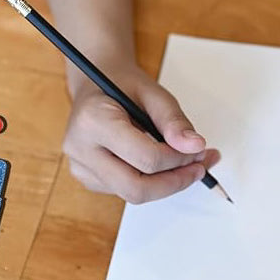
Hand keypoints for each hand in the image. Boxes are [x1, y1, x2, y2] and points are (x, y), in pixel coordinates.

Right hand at [62, 63, 220, 203]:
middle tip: (199, 168)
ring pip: (133, 194)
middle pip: (135, 188)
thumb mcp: (153, 93)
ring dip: (166, 184)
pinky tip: (163, 165)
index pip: (145, 158)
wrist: (95, 85)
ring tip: (188, 164)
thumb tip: (195, 147)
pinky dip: (151, 182)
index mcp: (92, 121)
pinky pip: (126, 191)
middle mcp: (79, 149)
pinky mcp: (87, 178)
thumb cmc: (122, 86)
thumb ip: (174, 121)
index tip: (199, 152)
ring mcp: (80, 168)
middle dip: (174, 182)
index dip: (179, 160)